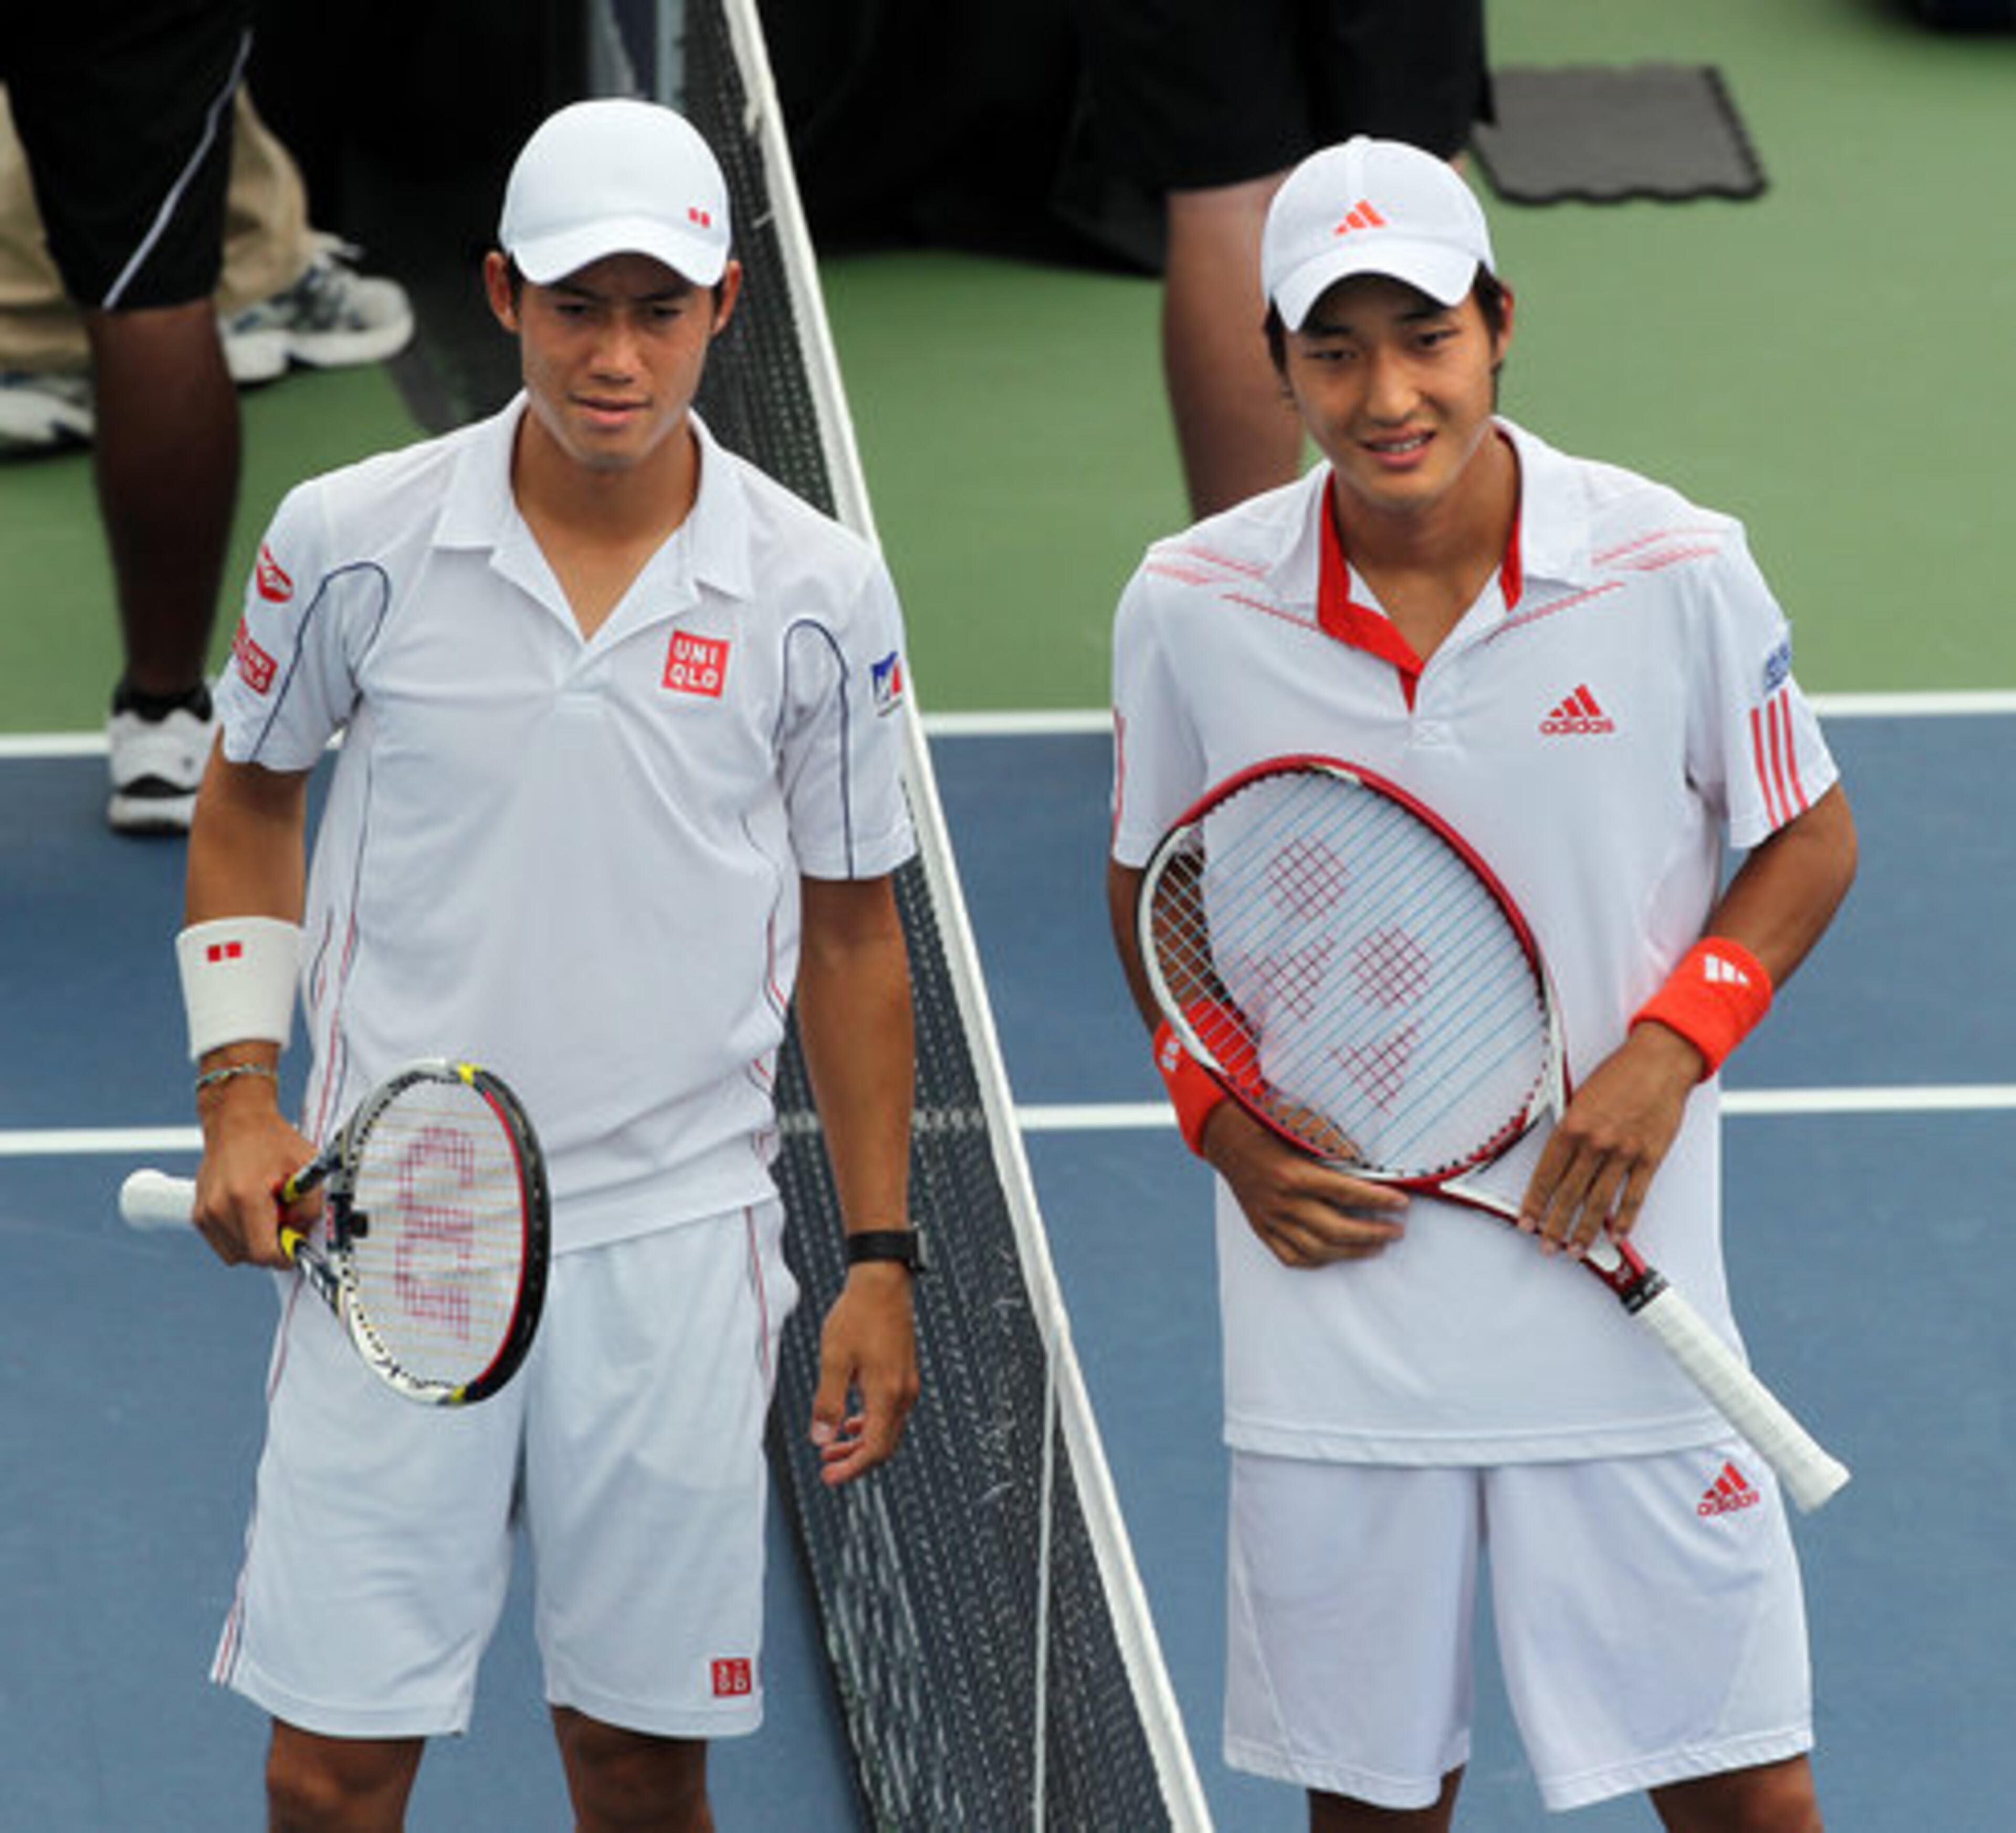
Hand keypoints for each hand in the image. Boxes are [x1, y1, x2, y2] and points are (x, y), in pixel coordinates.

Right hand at [191, 1076, 317, 1269]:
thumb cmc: (270, 1139)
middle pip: (251, 1256)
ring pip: (236, 1253)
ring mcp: (205, 1213)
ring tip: (268, 1211)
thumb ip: (311, 1206)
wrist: (236, 1119)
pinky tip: (253, 1211)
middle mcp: (218, 1209)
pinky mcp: (199, 1215)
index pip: (264, 1253)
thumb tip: (305, 1234)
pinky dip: (241, 1235)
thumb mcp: (306, 1166)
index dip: (287, 1254)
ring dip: (255, 1241)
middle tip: (286, 1218)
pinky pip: (224, 1242)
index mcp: (244, 1197)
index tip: (297, 1242)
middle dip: (273, 1245)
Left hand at [809, 1263, 919, 1485]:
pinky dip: (871, 1424)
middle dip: (855, 1461)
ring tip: (833, 1447)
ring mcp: (907, 1383)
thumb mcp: (834, 1359)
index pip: (873, 1448)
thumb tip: (821, 1439)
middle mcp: (903, 1393)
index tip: (828, 1477)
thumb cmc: (858, 1315)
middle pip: (884, 1445)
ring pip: (888, 1429)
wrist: (883, 1282)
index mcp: (887, 1393)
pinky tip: (852, 1420)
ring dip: (861, 1443)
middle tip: (827, 1468)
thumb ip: (828, 1402)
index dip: (851, 1468)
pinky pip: (891, 1412)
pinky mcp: (904, 1373)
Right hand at [1201, 1103, 1407, 1268]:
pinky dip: (1318, 1260)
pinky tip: (1337, 1254)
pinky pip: (1292, 1256)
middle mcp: (1282, 1201)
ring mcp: (1271, 1219)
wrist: (1227, 1139)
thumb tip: (1369, 1164)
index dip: (1378, 1200)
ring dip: (1352, 1252)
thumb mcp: (1304, 1125)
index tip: (1401, 1203)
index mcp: (1295, 1173)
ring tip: (1376, 1246)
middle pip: (1337, 1230)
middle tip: (1396, 1230)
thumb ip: (1336, 1145)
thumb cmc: (1268, 1127)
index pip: (1347, 1194)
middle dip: (1373, 1233)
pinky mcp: (1262, 1229)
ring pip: (1318, 1249)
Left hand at [1518, 1024, 1699, 1255]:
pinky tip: (1615, 1236)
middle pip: (1569, 1194)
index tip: (1527, 1222)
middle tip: (1547, 1246)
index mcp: (1572, 1126)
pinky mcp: (1650, 1157)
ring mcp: (1624, 1152)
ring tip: (1575, 1250)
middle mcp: (1595, 1142)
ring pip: (1599, 1201)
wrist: (1659, 1060)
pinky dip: (1624, 1219)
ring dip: (1585, 1230)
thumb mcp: (1580, 1096)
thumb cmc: (1619, 1074)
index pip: (1546, 1174)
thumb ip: (1568, 1128)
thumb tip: (1555, 1159)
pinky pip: (1634, 1196)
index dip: (1534, 1203)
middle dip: (1555, 1225)